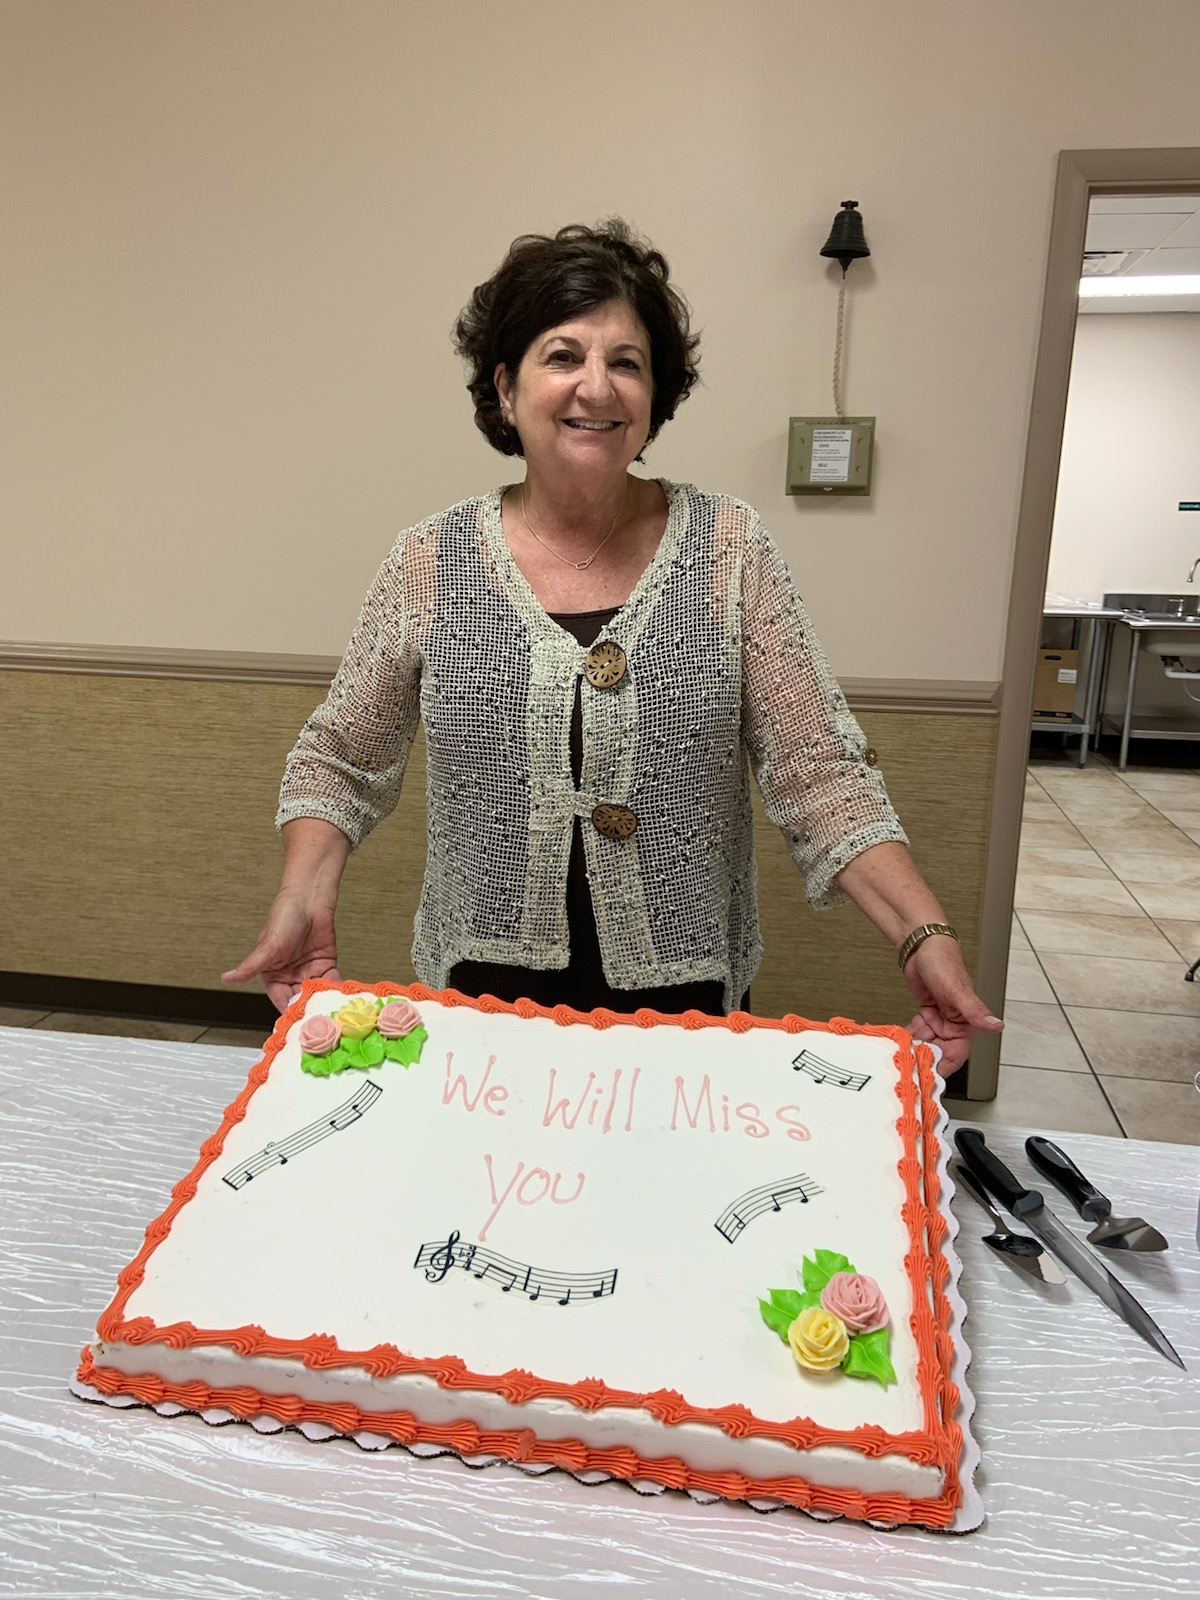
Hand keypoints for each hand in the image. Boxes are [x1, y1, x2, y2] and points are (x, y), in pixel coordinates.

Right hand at [221, 892, 340, 1013]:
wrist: (309, 900)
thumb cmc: (283, 918)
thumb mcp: (268, 946)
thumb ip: (251, 966)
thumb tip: (226, 978)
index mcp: (273, 976)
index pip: (281, 1000)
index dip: (289, 1012)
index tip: (299, 1025)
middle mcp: (291, 977)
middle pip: (301, 1000)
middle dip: (310, 1010)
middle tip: (321, 1022)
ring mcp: (309, 971)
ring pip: (317, 994)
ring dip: (325, 1001)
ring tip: (334, 1013)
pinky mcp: (326, 965)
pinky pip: (332, 982)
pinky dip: (337, 990)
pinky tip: (343, 998)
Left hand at [902, 935, 1002, 1076]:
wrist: (921, 944)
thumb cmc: (943, 961)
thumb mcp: (958, 990)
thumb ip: (975, 1011)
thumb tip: (996, 1026)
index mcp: (966, 1022)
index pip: (956, 1053)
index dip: (943, 1065)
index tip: (929, 1077)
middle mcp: (953, 1023)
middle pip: (939, 1051)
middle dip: (924, 1058)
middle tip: (907, 1065)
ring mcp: (938, 1018)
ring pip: (927, 1043)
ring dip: (914, 1048)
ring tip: (899, 1054)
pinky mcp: (925, 1012)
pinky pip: (918, 1031)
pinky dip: (908, 1036)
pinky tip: (897, 1041)